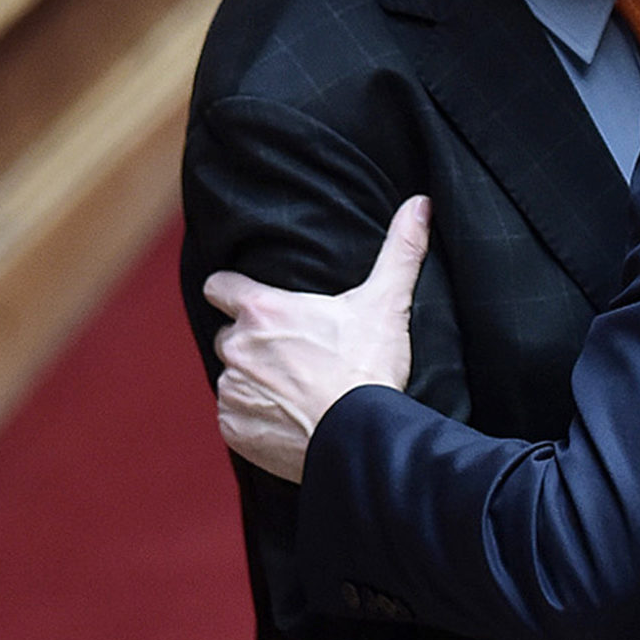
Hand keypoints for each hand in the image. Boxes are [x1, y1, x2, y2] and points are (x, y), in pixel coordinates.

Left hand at [208, 195, 429, 483]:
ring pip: (234, 378)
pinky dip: (255, 417)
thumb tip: (420, 204)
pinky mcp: (233, 428)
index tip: (251, 302)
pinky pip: (235, 416)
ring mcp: (232, 390)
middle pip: (230, 336)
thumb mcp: (387, 302)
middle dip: (254, 342)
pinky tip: (290, 417)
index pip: (218, 287)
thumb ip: (401, 250)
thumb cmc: (369, 366)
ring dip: (255, 380)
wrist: (358, 436)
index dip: (232, 291)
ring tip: (297, 389)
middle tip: (294, 353)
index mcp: (263, 311)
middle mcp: (237, 347)